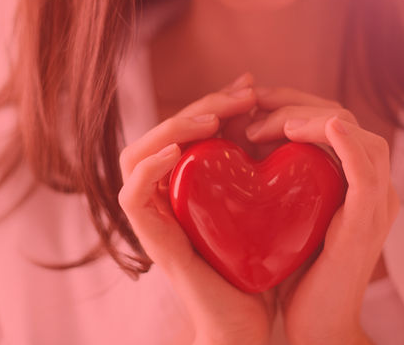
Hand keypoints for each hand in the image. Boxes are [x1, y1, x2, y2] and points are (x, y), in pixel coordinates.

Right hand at [118, 73, 276, 344]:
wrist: (251, 318)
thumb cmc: (258, 255)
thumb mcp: (259, 195)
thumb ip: (255, 157)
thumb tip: (271, 108)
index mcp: (190, 180)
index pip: (189, 126)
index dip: (215, 100)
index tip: (248, 85)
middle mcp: (167, 192)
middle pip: (165, 132)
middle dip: (202, 107)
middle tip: (242, 94)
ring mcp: (155, 214)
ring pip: (137, 155)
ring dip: (173, 128)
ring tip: (212, 119)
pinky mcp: (151, 238)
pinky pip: (132, 196)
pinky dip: (149, 168)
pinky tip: (178, 151)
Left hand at [245, 86, 399, 344]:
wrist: (317, 323)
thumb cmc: (298, 265)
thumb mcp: (289, 209)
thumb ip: (280, 175)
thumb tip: (242, 135)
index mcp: (353, 177)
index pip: (330, 118)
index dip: (293, 102)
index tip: (254, 101)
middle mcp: (371, 183)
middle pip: (342, 117)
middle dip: (295, 103)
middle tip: (254, 104)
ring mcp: (374, 200)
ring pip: (357, 134)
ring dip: (311, 118)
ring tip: (269, 123)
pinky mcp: (367, 221)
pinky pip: (366, 172)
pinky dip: (348, 144)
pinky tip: (327, 126)